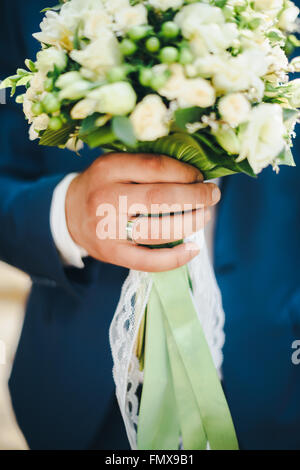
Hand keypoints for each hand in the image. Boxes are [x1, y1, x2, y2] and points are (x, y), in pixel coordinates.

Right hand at [65, 153, 220, 271]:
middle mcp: (105, 197)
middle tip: (212, 196)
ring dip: (190, 223)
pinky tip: (193, 249)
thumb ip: (147, 166)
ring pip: (158, 230)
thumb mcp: (116, 165)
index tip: (200, 177)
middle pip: (160, 199)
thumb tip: (195, 176)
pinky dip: (175, 258)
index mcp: (109, 168)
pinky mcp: (112, 254)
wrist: (68, 214)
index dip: (185, 172)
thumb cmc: (103, 186)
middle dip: (195, 198)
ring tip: (204, 216)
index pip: (155, 167)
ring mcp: (107, 229)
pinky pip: (148, 261)